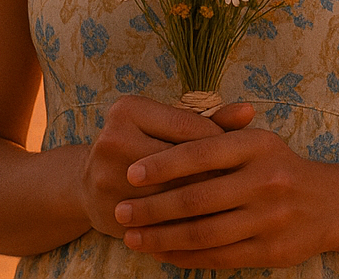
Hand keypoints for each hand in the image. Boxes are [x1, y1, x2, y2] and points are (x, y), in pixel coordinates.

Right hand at [78, 95, 254, 237]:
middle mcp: (112, 139)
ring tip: (232, 206)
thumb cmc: (144, 147)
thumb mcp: (169, 126)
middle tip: (244, 186)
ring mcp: (107, 177)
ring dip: (206, 204)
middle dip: (216, 174)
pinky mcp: (110, 211)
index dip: (220, 142)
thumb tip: (249, 112)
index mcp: (128, 110)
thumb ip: (209, 120)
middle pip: (181, 161)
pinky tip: (209, 227)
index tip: (242, 156)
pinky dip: (187, 225)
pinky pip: (161, 222)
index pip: (188, 126)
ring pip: (173, 195)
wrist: (89, 185)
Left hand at [113, 123, 337, 268]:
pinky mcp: (271, 251)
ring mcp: (270, 219)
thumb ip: (214, 134)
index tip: (131, 173)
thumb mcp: (255, 142)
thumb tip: (159, 139)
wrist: (332, 204)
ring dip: (161, 237)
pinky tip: (162, 252)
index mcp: (258, 146)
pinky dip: (185, 256)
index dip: (162, 164)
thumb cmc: (279, 166)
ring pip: (203, 233)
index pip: (201, 152)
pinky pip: (218, 257)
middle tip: (122, 211)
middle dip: (152, 207)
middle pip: (196, 198)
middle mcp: (266, 180)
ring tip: (132, 237)